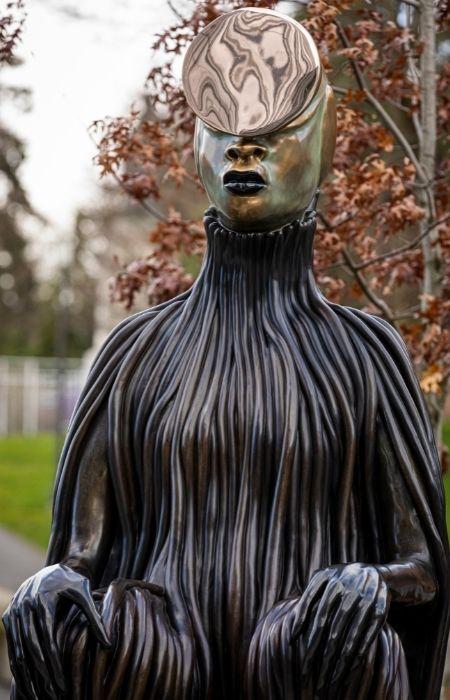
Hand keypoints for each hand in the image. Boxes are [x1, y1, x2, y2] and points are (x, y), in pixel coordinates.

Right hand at [2, 563, 109, 699]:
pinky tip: (27, 682)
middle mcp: (24, 604)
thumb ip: (95, 617)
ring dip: (28, 675)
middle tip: (54, 693)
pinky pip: (13, 646)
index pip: (48, 639)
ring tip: (39, 694)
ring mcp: (14, 611)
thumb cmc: (72, 583)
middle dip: (43, 674)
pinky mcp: (8, 616)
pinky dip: (18, 665)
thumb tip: (109, 644)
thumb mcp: (85, 593)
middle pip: (32, 648)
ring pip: (19, 650)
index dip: (55, 663)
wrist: (50, 570)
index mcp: (43, 598)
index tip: (63, 683)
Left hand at [290, 563, 388, 690]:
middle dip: (320, 652)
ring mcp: (366, 598)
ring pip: (350, 634)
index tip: (292, 645)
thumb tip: (292, 632)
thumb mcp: (323, 581)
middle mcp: (348, 586)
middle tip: (309, 672)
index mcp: (329, 577)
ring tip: (330, 678)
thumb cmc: (340, 581)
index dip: (302, 624)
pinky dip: (359, 653)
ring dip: (340, 659)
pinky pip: (368, 636)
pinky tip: (349, 668)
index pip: (312, 606)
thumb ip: (307, 599)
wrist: (377, 574)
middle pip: (331, 626)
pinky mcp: (380, 610)